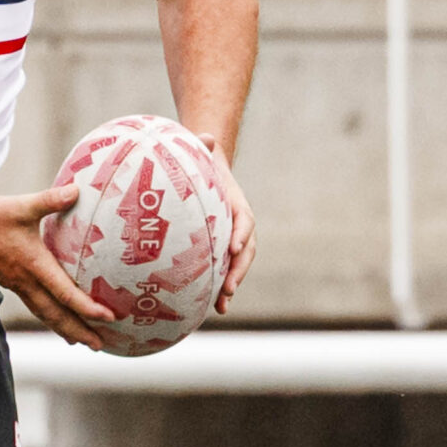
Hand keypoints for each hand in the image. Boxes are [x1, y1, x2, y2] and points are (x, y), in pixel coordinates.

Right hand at [0, 186, 114, 351]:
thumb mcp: (22, 205)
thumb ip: (51, 200)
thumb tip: (77, 190)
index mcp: (33, 265)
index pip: (64, 293)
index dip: (88, 308)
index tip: (109, 318)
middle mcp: (26, 281)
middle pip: (56, 315)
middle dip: (79, 331)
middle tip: (100, 346)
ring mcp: (16, 285)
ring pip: (44, 314)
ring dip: (64, 329)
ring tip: (81, 341)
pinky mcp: (10, 282)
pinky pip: (34, 306)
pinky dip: (49, 317)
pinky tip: (55, 317)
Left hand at [203, 141, 257, 314]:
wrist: (204, 173)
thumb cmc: (200, 162)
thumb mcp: (201, 151)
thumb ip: (203, 145)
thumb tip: (205, 137)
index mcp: (235, 204)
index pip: (243, 220)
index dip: (241, 234)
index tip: (233, 247)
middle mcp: (238, 225)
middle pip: (245, 250)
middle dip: (239, 269)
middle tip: (229, 287)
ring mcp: (230, 239)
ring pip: (236, 266)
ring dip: (231, 285)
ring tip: (222, 304)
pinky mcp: (218, 251)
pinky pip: (222, 271)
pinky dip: (220, 290)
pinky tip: (214, 309)